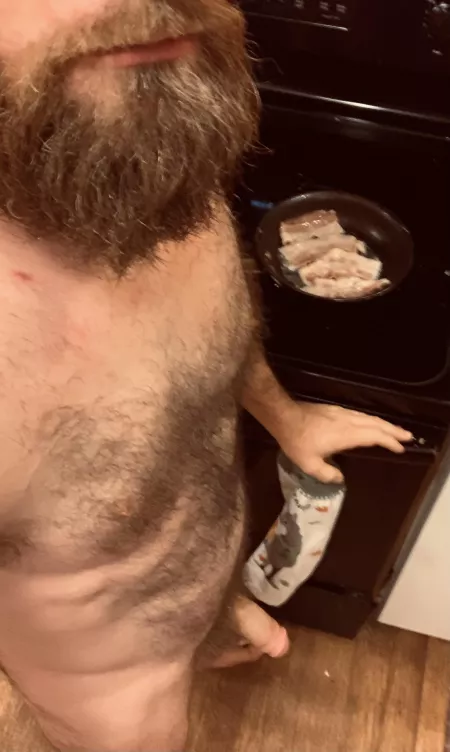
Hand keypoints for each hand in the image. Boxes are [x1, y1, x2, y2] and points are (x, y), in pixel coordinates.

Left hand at [273, 402, 412, 483]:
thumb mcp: (309, 464)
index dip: (389, 441)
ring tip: (394, 429)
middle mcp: (348, 421)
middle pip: (376, 424)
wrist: (284, 416)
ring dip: (384, 423)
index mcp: (346, 435)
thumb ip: (327, 474)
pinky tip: (370, 422)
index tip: (401, 447)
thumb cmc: (297, 441)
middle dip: (393, 430)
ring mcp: (341, 413)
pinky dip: (371, 419)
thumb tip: (340, 479)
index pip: (374, 436)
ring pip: (368, 417)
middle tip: (408, 436)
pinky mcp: (334, 409)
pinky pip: (359, 414)